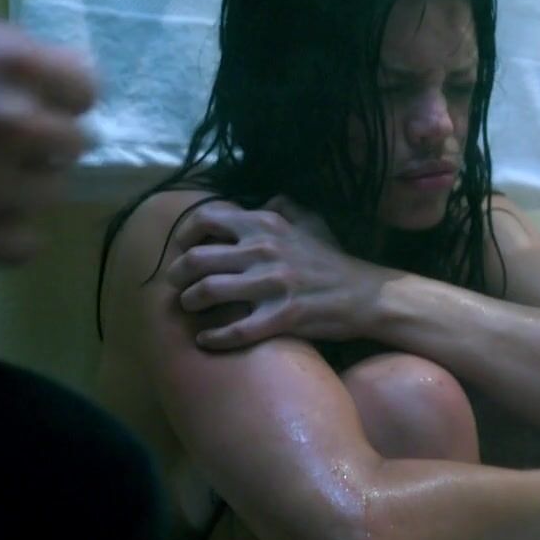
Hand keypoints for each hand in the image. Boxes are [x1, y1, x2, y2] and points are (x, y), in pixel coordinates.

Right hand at [0, 0, 94, 262]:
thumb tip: (32, 88)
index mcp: (10, 59)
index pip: (86, 88)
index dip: (58, 95)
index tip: (36, 100)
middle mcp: (14, 122)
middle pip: (74, 143)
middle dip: (42, 141)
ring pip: (52, 194)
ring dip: (24, 185)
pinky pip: (23, 246)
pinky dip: (8, 233)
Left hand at [165, 196, 393, 349]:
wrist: (363, 294)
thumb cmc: (331, 260)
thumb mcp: (310, 221)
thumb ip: (283, 206)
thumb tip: (263, 200)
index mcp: (266, 225)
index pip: (207, 218)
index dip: (185, 234)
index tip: (182, 248)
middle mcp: (263, 250)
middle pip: (197, 259)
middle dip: (177, 274)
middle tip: (176, 284)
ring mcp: (272, 285)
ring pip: (208, 292)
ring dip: (190, 303)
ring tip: (190, 308)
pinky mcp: (281, 317)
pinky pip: (235, 330)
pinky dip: (214, 337)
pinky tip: (206, 339)